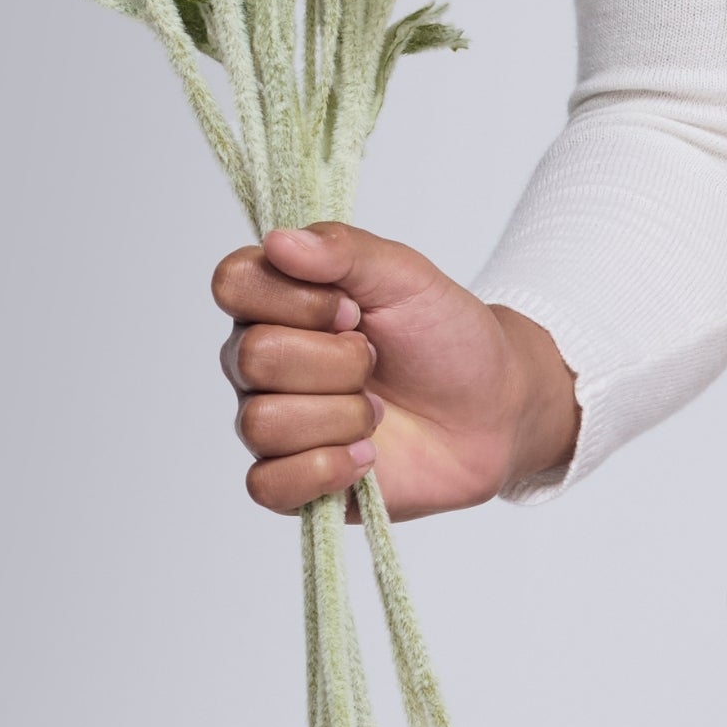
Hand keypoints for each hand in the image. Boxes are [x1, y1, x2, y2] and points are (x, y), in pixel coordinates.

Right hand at [211, 224, 579, 517]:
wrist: (494, 408)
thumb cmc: (446, 338)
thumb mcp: (407, 276)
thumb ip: (344, 250)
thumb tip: (278, 241)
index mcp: (277, 302)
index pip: (232, 285)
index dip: (296, 299)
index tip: (354, 308)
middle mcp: (262, 363)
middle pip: (252, 358)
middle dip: (336, 361)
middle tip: (376, 360)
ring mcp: (275, 424)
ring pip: (261, 423)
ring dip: (341, 416)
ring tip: (379, 411)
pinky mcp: (293, 481)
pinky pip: (267, 484)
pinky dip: (324, 469)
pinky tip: (366, 455)